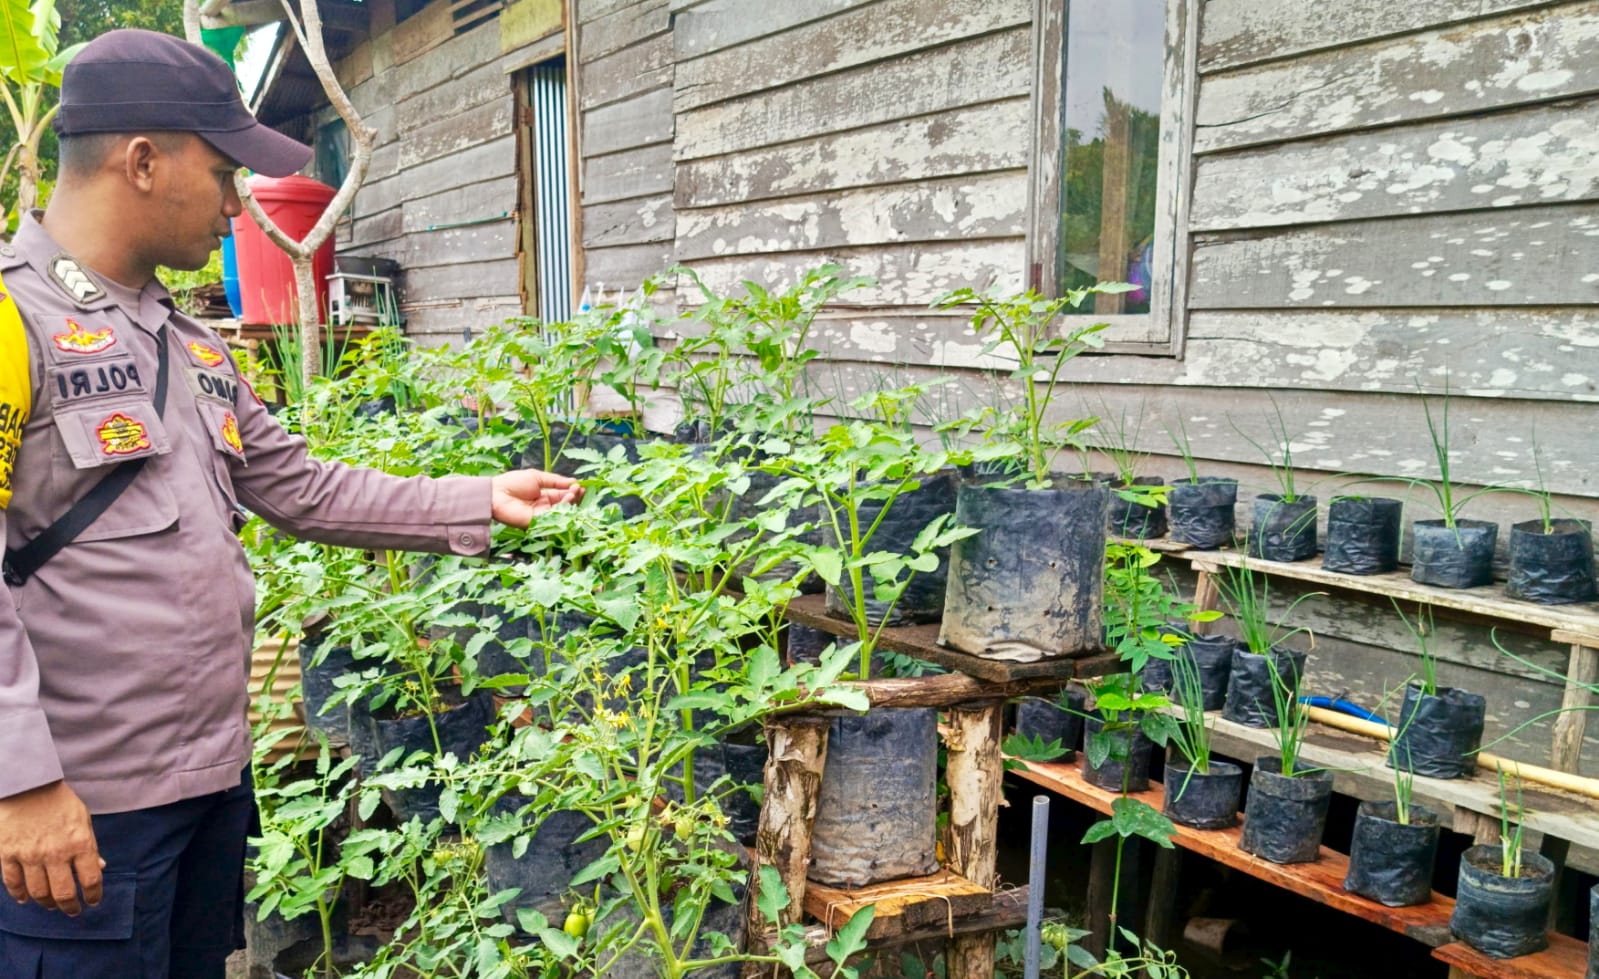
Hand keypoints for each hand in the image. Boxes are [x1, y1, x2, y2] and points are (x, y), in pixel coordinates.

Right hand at [0, 781, 103, 914]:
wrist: (28, 785)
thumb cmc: (60, 802)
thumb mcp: (83, 819)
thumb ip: (90, 845)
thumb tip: (99, 867)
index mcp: (79, 843)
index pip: (90, 879)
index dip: (93, 895)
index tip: (93, 902)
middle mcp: (55, 853)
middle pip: (63, 892)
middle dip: (70, 906)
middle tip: (72, 911)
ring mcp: (30, 855)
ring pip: (38, 892)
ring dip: (46, 903)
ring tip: (50, 905)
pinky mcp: (8, 853)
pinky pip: (13, 882)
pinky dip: (19, 894)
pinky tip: (25, 899)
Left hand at [490, 469, 584, 527]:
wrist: (496, 493)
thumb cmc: (513, 483)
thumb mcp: (537, 477)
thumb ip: (555, 481)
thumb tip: (573, 481)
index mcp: (544, 496)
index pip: (562, 495)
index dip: (571, 491)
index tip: (580, 485)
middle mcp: (544, 507)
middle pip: (564, 504)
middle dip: (573, 496)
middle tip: (579, 489)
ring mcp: (541, 515)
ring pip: (561, 511)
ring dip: (570, 502)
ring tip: (574, 492)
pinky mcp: (538, 522)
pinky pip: (554, 517)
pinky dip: (562, 508)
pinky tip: (567, 498)